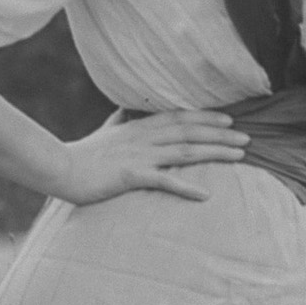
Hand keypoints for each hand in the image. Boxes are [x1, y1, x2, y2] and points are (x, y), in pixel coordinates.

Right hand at [55, 111, 253, 207]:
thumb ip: (120, 121)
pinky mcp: (131, 176)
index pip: (179, 117)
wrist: (58, 167)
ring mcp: (139, 156)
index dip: (206, 118)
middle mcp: (144, 137)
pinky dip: (186, 186)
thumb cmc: (81, 154)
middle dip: (220, 134)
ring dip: (214, 152)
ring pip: (185, 151)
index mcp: (139, 127)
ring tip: (240, 156)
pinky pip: (164, 180)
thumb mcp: (105, 132)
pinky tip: (206, 194)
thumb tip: (127, 110)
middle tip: (247, 138)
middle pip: (189, 132)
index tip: (229, 121)